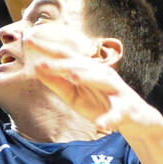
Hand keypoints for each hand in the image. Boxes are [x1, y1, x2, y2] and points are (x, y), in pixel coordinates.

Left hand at [22, 25, 152, 136]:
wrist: (135, 119)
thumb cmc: (100, 103)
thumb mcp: (74, 95)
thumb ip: (57, 82)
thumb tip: (36, 67)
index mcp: (87, 70)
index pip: (64, 55)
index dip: (47, 47)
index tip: (27, 38)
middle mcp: (101, 74)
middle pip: (80, 65)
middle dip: (61, 61)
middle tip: (41, 61)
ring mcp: (115, 89)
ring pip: (101, 80)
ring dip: (88, 78)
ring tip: (73, 76)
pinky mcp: (126, 108)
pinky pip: (117, 114)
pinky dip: (109, 119)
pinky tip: (100, 125)